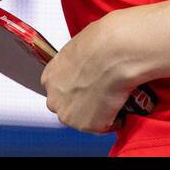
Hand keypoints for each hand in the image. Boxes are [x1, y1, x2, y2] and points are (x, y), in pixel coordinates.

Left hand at [41, 12, 136, 133]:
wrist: (115, 54)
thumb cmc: (101, 43)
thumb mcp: (80, 48)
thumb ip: (77, 64)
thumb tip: (89, 64)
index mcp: (50, 77)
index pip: (59, 89)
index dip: (75, 88)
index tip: (87, 85)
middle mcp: (54, 99)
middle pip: (68, 107)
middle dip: (83, 104)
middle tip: (103, 93)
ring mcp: (70, 116)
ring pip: (85, 119)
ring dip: (98, 112)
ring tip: (114, 98)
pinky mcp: (89, 126)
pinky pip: (104, 126)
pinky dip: (114, 119)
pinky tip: (120, 103)